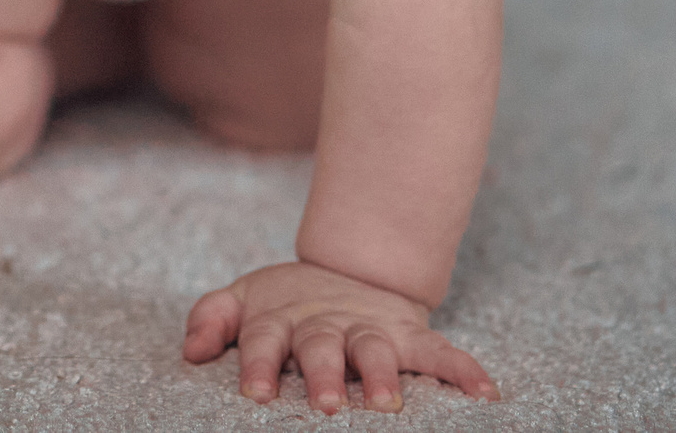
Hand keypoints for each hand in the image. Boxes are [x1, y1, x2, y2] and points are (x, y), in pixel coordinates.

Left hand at [184, 260, 497, 414]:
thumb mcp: (244, 299)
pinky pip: (441, 351)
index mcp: (282, 320)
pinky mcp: (409, 335)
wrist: (351, 270)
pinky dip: (464, 370)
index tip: (257, 394)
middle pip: (322, 348)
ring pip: (376, 349)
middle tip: (323, 406)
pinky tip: (485, 393)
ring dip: (381, 374)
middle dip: (323, 376)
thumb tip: (190, 350)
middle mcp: (327, 325)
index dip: (261, 366)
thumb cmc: (288, 303)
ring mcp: (370, 328)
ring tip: (387, 402)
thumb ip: (212, 318)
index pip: (266, 341)